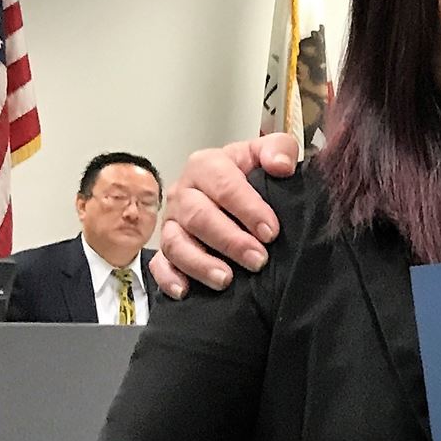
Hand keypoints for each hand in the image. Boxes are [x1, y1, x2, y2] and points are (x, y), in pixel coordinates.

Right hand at [150, 132, 301, 296]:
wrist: (236, 193)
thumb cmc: (249, 176)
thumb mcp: (267, 155)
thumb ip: (278, 149)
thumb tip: (281, 166)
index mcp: (206, 165)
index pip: (224, 185)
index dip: (248, 209)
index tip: (271, 232)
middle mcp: (184, 192)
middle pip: (199, 216)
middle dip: (229, 241)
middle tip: (258, 260)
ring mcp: (172, 222)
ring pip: (176, 243)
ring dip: (200, 263)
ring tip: (225, 280)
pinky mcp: (167, 248)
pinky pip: (160, 264)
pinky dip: (169, 278)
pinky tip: (185, 291)